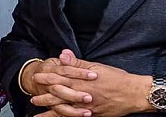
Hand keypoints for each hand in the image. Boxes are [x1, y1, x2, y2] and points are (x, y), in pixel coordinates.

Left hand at [32, 50, 151, 116]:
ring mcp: (86, 108)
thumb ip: (78, 63)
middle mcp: (82, 95)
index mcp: (82, 81)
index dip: (46, 78)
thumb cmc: (117, 79)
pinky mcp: (92, 116)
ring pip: (64, 110)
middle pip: (58, 96)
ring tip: (38, 114)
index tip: (36, 77)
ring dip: (50, 111)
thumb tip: (63, 55)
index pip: (59, 79)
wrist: (133, 94)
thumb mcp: (97, 67)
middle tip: (32, 97)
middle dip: (44, 96)